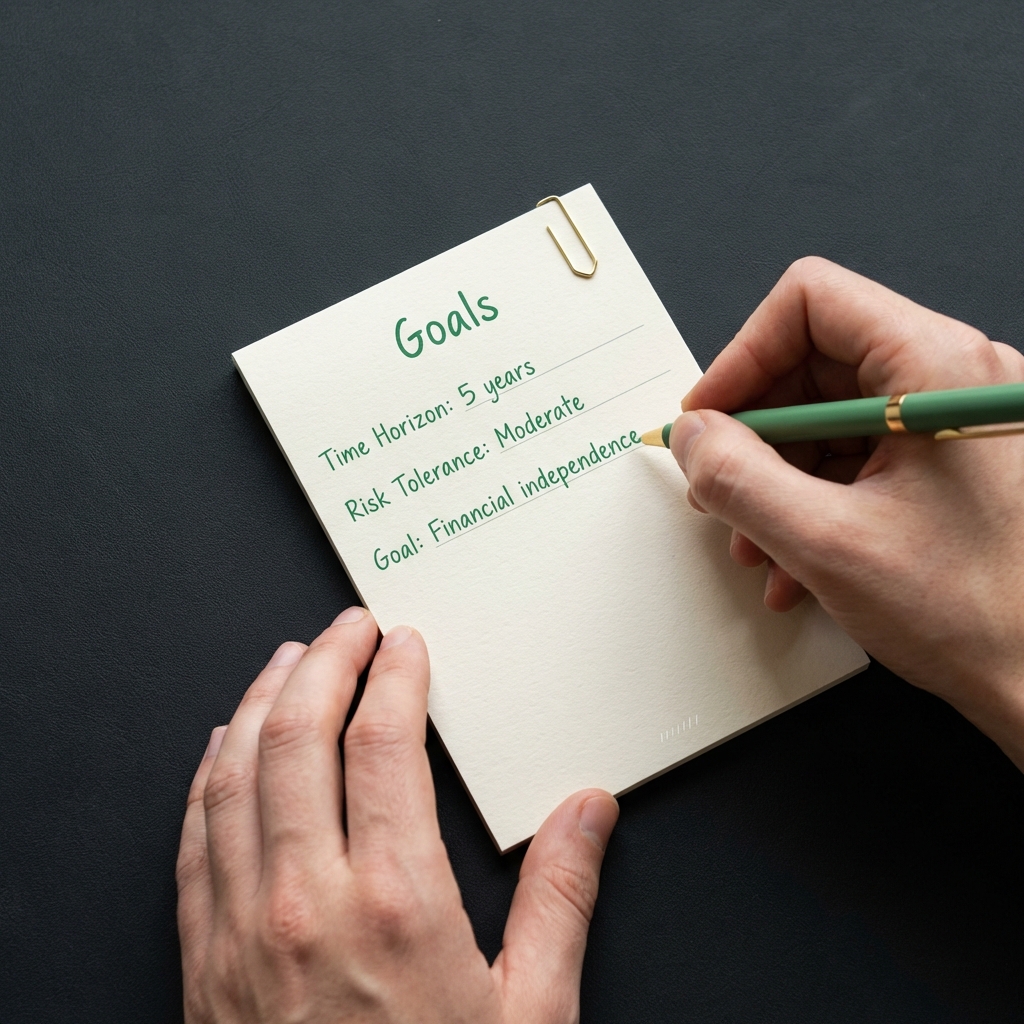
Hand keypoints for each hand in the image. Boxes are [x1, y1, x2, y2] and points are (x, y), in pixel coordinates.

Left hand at [176, 609, 617, 1022]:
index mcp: (397, 902)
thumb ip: (560, 897)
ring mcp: (243, 928)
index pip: (382, 742)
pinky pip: (195, 836)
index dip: (394, 676)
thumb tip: (589, 809)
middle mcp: (307, 900)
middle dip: (325, 662)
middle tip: (348, 627)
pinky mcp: (204, 961)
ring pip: (235, 772)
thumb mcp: (532, 1014)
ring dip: (262, 701)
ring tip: (289, 661)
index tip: (404, 643)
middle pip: (298, 736)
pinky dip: (209, 772)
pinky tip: (225, 746)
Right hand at [672, 257, 1023, 768]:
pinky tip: (794, 564)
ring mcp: (951, 422)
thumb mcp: (826, 543)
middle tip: (716, 489)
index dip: (740, 357)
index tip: (706, 421)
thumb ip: (739, 479)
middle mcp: (950, 377)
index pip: (810, 302)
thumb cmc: (976, 613)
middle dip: (753, 433)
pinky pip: (858, 458)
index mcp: (935, 366)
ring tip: (755, 545)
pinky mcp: (949, 464)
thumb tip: (692, 437)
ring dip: (776, 480)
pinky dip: (813, 502)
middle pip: (813, 361)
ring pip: (829, 418)